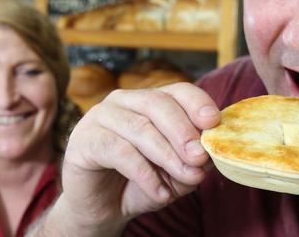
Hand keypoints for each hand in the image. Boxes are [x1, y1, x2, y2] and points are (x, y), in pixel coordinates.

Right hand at [35, 83, 219, 235]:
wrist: (101, 208)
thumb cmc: (139, 183)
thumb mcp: (173, 174)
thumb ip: (190, 163)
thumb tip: (205, 158)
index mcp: (149, 101)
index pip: (177, 90)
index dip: (197, 103)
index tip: (214, 122)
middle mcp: (124, 101)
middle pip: (158, 104)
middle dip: (183, 131)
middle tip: (200, 157)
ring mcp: (100, 116)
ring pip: (140, 128)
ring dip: (168, 155)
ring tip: (187, 178)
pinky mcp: (84, 140)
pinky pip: (119, 151)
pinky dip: (144, 173)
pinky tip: (160, 192)